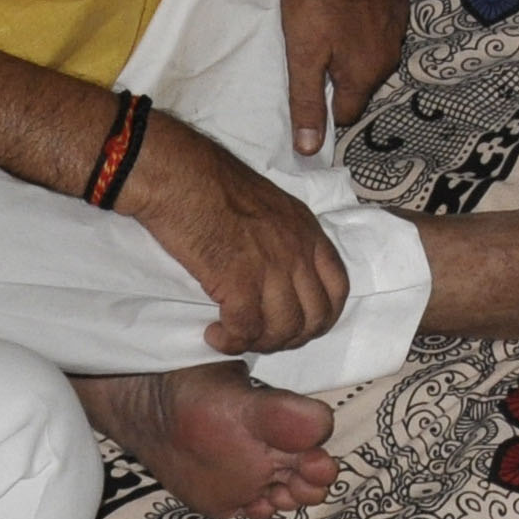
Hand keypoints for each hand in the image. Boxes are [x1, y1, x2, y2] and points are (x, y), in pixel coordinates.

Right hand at [119, 120, 350, 355]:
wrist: (180, 175)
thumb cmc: (212, 184)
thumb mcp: (269, 206)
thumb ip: (284, 238)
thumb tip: (281, 273)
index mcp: (307, 230)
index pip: (338, 288)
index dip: (321, 317)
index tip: (296, 326)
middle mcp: (297, 250)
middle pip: (315, 317)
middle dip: (290, 337)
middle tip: (260, 337)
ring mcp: (272, 266)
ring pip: (284, 329)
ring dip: (260, 343)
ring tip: (234, 337)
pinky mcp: (239, 280)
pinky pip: (246, 329)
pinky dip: (232, 341)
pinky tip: (215, 335)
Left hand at [280, 0, 405, 157]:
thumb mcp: (301, 55)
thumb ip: (306, 103)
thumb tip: (309, 151)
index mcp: (366, 74)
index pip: (347, 112)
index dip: (326, 106)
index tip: (309, 87)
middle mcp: (391, 55)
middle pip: (362, 82)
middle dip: (341, 76)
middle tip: (314, 53)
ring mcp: (400, 24)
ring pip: (375, 52)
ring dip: (356, 47)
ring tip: (330, 27)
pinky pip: (384, 24)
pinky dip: (367, 21)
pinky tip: (349, 4)